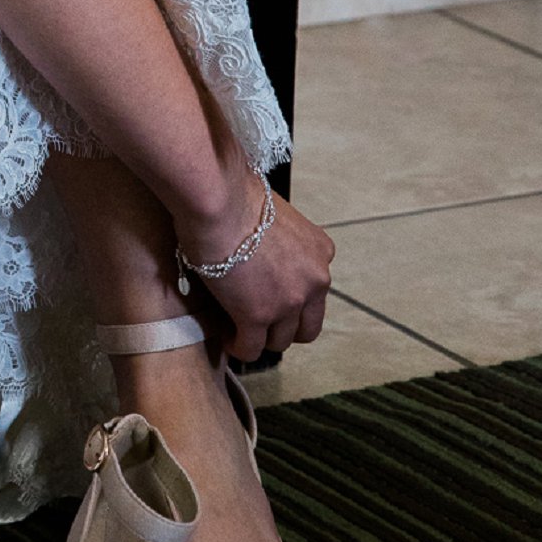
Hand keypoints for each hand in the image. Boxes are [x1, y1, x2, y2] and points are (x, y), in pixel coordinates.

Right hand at [183, 194, 334, 362]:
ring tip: (237, 329)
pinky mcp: (258, 316)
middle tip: (260, 322)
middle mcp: (314, 281)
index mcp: (321, 252)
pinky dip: (239, 347)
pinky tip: (226, 337)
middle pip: (307, 326)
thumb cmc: (237, 193)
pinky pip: (251, 348)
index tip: (269, 296)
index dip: (291, 298)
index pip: (314, 290)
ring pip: (280, 341)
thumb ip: (278, 236)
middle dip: (285, 328)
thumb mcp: (276, 213)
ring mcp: (289, 301)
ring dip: (261, 338)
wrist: (219, 200)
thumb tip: (258, 239)